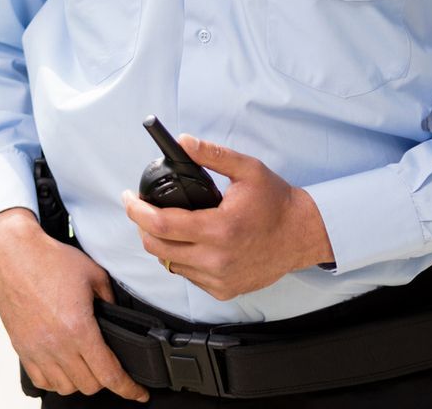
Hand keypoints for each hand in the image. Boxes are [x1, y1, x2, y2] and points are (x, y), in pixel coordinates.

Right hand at [0, 208, 150, 401]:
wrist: (14, 253)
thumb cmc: (50, 260)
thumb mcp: (93, 274)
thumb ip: (110, 298)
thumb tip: (116, 315)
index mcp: (79, 328)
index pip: (109, 374)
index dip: (129, 388)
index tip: (138, 393)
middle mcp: (57, 344)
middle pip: (89, 385)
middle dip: (105, 381)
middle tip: (109, 367)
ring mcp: (37, 348)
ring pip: (66, 387)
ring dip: (80, 381)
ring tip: (85, 367)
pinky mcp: (21, 347)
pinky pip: (41, 380)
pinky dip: (55, 380)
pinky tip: (62, 368)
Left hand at [121, 135, 333, 301]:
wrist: (303, 235)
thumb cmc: (276, 202)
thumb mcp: (247, 169)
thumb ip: (212, 154)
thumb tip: (183, 141)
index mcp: (220, 229)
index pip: (160, 223)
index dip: (135, 210)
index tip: (128, 197)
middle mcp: (217, 259)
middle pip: (156, 248)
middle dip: (142, 226)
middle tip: (143, 209)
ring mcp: (220, 278)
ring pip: (169, 264)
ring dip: (161, 244)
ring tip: (167, 224)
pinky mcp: (224, 290)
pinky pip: (188, 276)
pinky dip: (181, 259)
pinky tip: (189, 243)